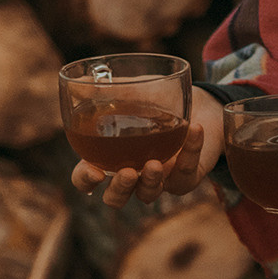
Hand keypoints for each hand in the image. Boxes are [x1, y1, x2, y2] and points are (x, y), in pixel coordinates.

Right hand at [70, 86, 224, 208]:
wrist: (198, 102)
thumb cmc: (157, 99)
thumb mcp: (130, 89)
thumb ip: (104, 88)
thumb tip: (79, 80)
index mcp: (108, 156)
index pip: (87, 177)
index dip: (85, 180)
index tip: (93, 172)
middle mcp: (131, 172)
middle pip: (115, 197)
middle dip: (119, 190)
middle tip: (127, 173)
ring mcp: (159, 178)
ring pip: (148, 194)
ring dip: (150, 183)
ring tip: (154, 164)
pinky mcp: (186, 176)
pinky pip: (186, 174)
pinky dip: (191, 151)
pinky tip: (194, 129)